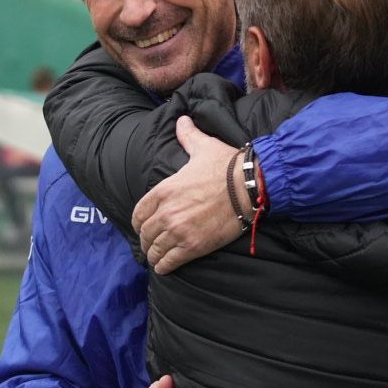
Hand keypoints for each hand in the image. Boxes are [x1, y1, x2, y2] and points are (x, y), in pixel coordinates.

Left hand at [133, 117, 244, 274]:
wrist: (249, 186)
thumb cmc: (227, 166)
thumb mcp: (203, 147)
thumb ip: (188, 136)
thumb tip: (182, 120)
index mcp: (164, 190)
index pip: (138, 212)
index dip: (138, 221)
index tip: (143, 226)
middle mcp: (166, 212)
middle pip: (144, 234)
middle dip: (146, 240)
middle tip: (151, 243)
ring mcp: (178, 231)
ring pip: (154, 250)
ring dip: (154, 255)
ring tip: (157, 257)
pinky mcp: (193, 247)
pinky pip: (168, 262)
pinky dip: (163, 266)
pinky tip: (164, 267)